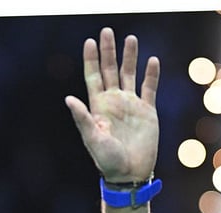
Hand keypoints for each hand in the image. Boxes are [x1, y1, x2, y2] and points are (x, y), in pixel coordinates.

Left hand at [65, 27, 159, 182]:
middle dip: (109, 51)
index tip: (90, 41)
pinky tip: (152, 61)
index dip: (91, 59)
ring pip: (130, 74)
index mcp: (98, 106)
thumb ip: (82, 118)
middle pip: (110, 70)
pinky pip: (150, 88)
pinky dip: (151, 75)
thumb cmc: (107, 160)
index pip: (93, 76)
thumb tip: (68, 99)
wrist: (129, 174)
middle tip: (107, 30)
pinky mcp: (147, 111)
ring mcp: (131, 105)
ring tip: (130, 38)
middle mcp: (114, 101)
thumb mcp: (92, 139)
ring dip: (130, 57)